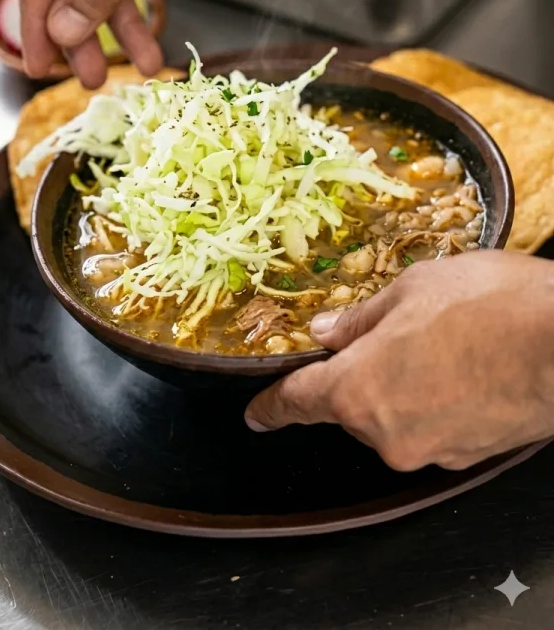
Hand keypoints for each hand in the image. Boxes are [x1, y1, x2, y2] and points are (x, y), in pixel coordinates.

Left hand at [246, 252, 553, 469]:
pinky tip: (470, 367)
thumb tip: (326, 332)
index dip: (271, 407)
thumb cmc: (489, 306)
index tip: (256, 415)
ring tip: (451, 343)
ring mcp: (430, 452)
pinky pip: (435, 427)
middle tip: (404, 332)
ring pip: (397, 416)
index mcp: (357, 389)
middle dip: (366, 373)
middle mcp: (387, 434)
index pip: (297, 402)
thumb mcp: (412, 289)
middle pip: (353, 406)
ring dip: (408, 386)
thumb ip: (360, 319)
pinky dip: (440, 402)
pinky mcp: (468, 457)